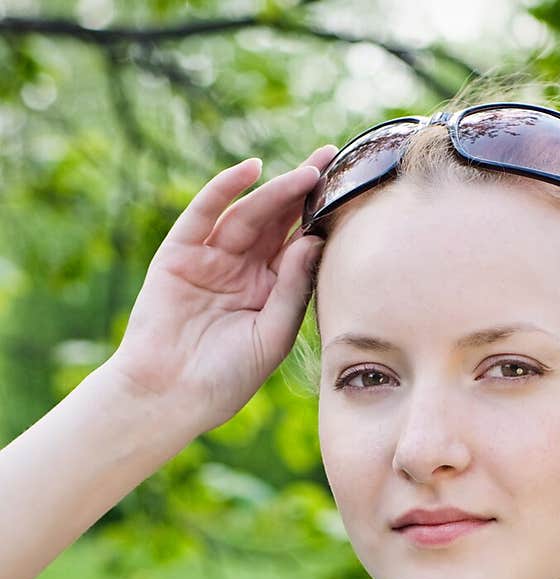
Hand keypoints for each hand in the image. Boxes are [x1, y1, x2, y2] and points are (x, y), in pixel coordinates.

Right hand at [107, 146, 336, 434]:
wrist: (170, 397)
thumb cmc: (224, 378)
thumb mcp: (272, 335)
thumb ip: (293, 288)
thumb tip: (313, 241)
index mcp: (267, 292)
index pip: (297, 246)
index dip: (320, 219)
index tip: (349, 192)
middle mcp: (241, 270)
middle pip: (276, 222)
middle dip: (302, 191)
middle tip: (332, 160)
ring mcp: (210, 259)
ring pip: (248, 214)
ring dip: (276, 191)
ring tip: (307, 173)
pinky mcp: (180, 254)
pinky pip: (204, 214)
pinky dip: (225, 189)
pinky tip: (252, 170)